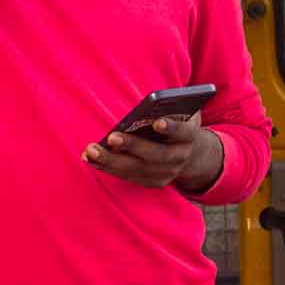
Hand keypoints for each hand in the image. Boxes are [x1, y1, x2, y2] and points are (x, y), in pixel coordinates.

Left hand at [84, 113, 224, 192]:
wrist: (192, 152)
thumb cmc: (178, 122)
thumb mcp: (179, 111)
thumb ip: (168, 107)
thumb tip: (147, 102)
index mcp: (190, 135)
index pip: (182, 131)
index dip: (171, 127)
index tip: (157, 122)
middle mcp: (181, 156)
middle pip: (156, 154)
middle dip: (133, 146)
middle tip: (111, 137)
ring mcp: (169, 172)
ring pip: (139, 169)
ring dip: (113, 161)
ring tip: (92, 151)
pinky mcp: (156, 181)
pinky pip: (131, 177)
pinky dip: (111, 168)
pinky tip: (93, 160)